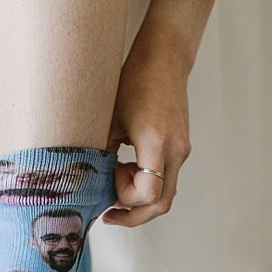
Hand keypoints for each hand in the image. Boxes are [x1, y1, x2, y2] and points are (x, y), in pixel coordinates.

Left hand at [103, 29, 192, 227]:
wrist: (165, 57)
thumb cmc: (136, 80)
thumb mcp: (109, 118)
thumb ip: (101, 153)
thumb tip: (90, 182)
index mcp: (156, 143)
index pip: (147, 194)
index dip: (125, 197)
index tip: (109, 181)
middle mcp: (175, 151)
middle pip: (161, 204)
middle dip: (134, 214)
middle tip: (110, 213)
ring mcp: (182, 151)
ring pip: (165, 195)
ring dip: (140, 198)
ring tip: (118, 180)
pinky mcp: (181, 149)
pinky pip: (166, 180)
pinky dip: (147, 184)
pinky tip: (129, 169)